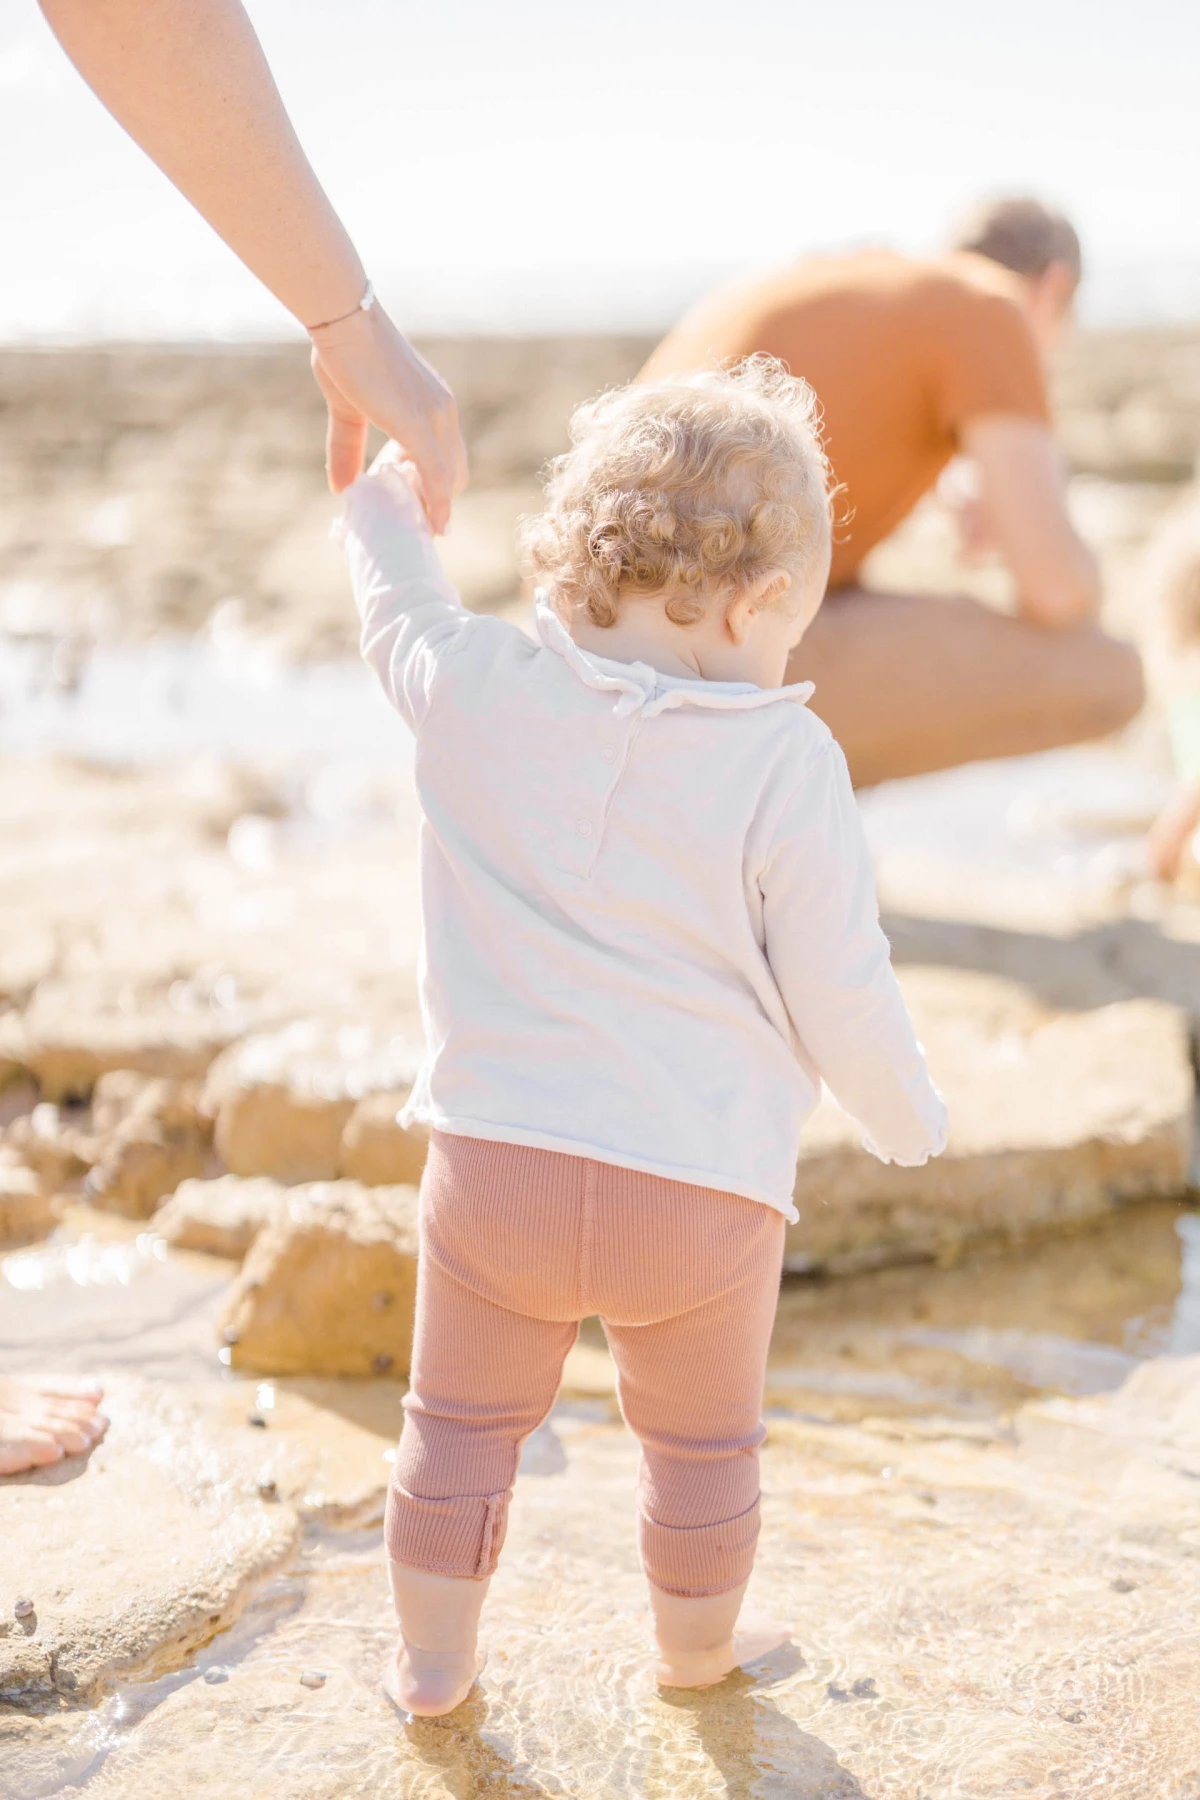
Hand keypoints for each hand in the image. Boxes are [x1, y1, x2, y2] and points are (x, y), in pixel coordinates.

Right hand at [309, 301, 467, 528]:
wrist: (344, 319)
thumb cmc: (343, 353)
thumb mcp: (348, 410)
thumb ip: (347, 450)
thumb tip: (341, 489)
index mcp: (433, 404)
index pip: (447, 456)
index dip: (435, 486)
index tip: (414, 506)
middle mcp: (443, 410)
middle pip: (456, 472)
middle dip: (436, 502)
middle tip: (408, 520)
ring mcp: (435, 417)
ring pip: (450, 478)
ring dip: (434, 507)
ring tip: (410, 524)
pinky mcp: (418, 424)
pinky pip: (437, 475)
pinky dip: (437, 503)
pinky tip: (433, 524)